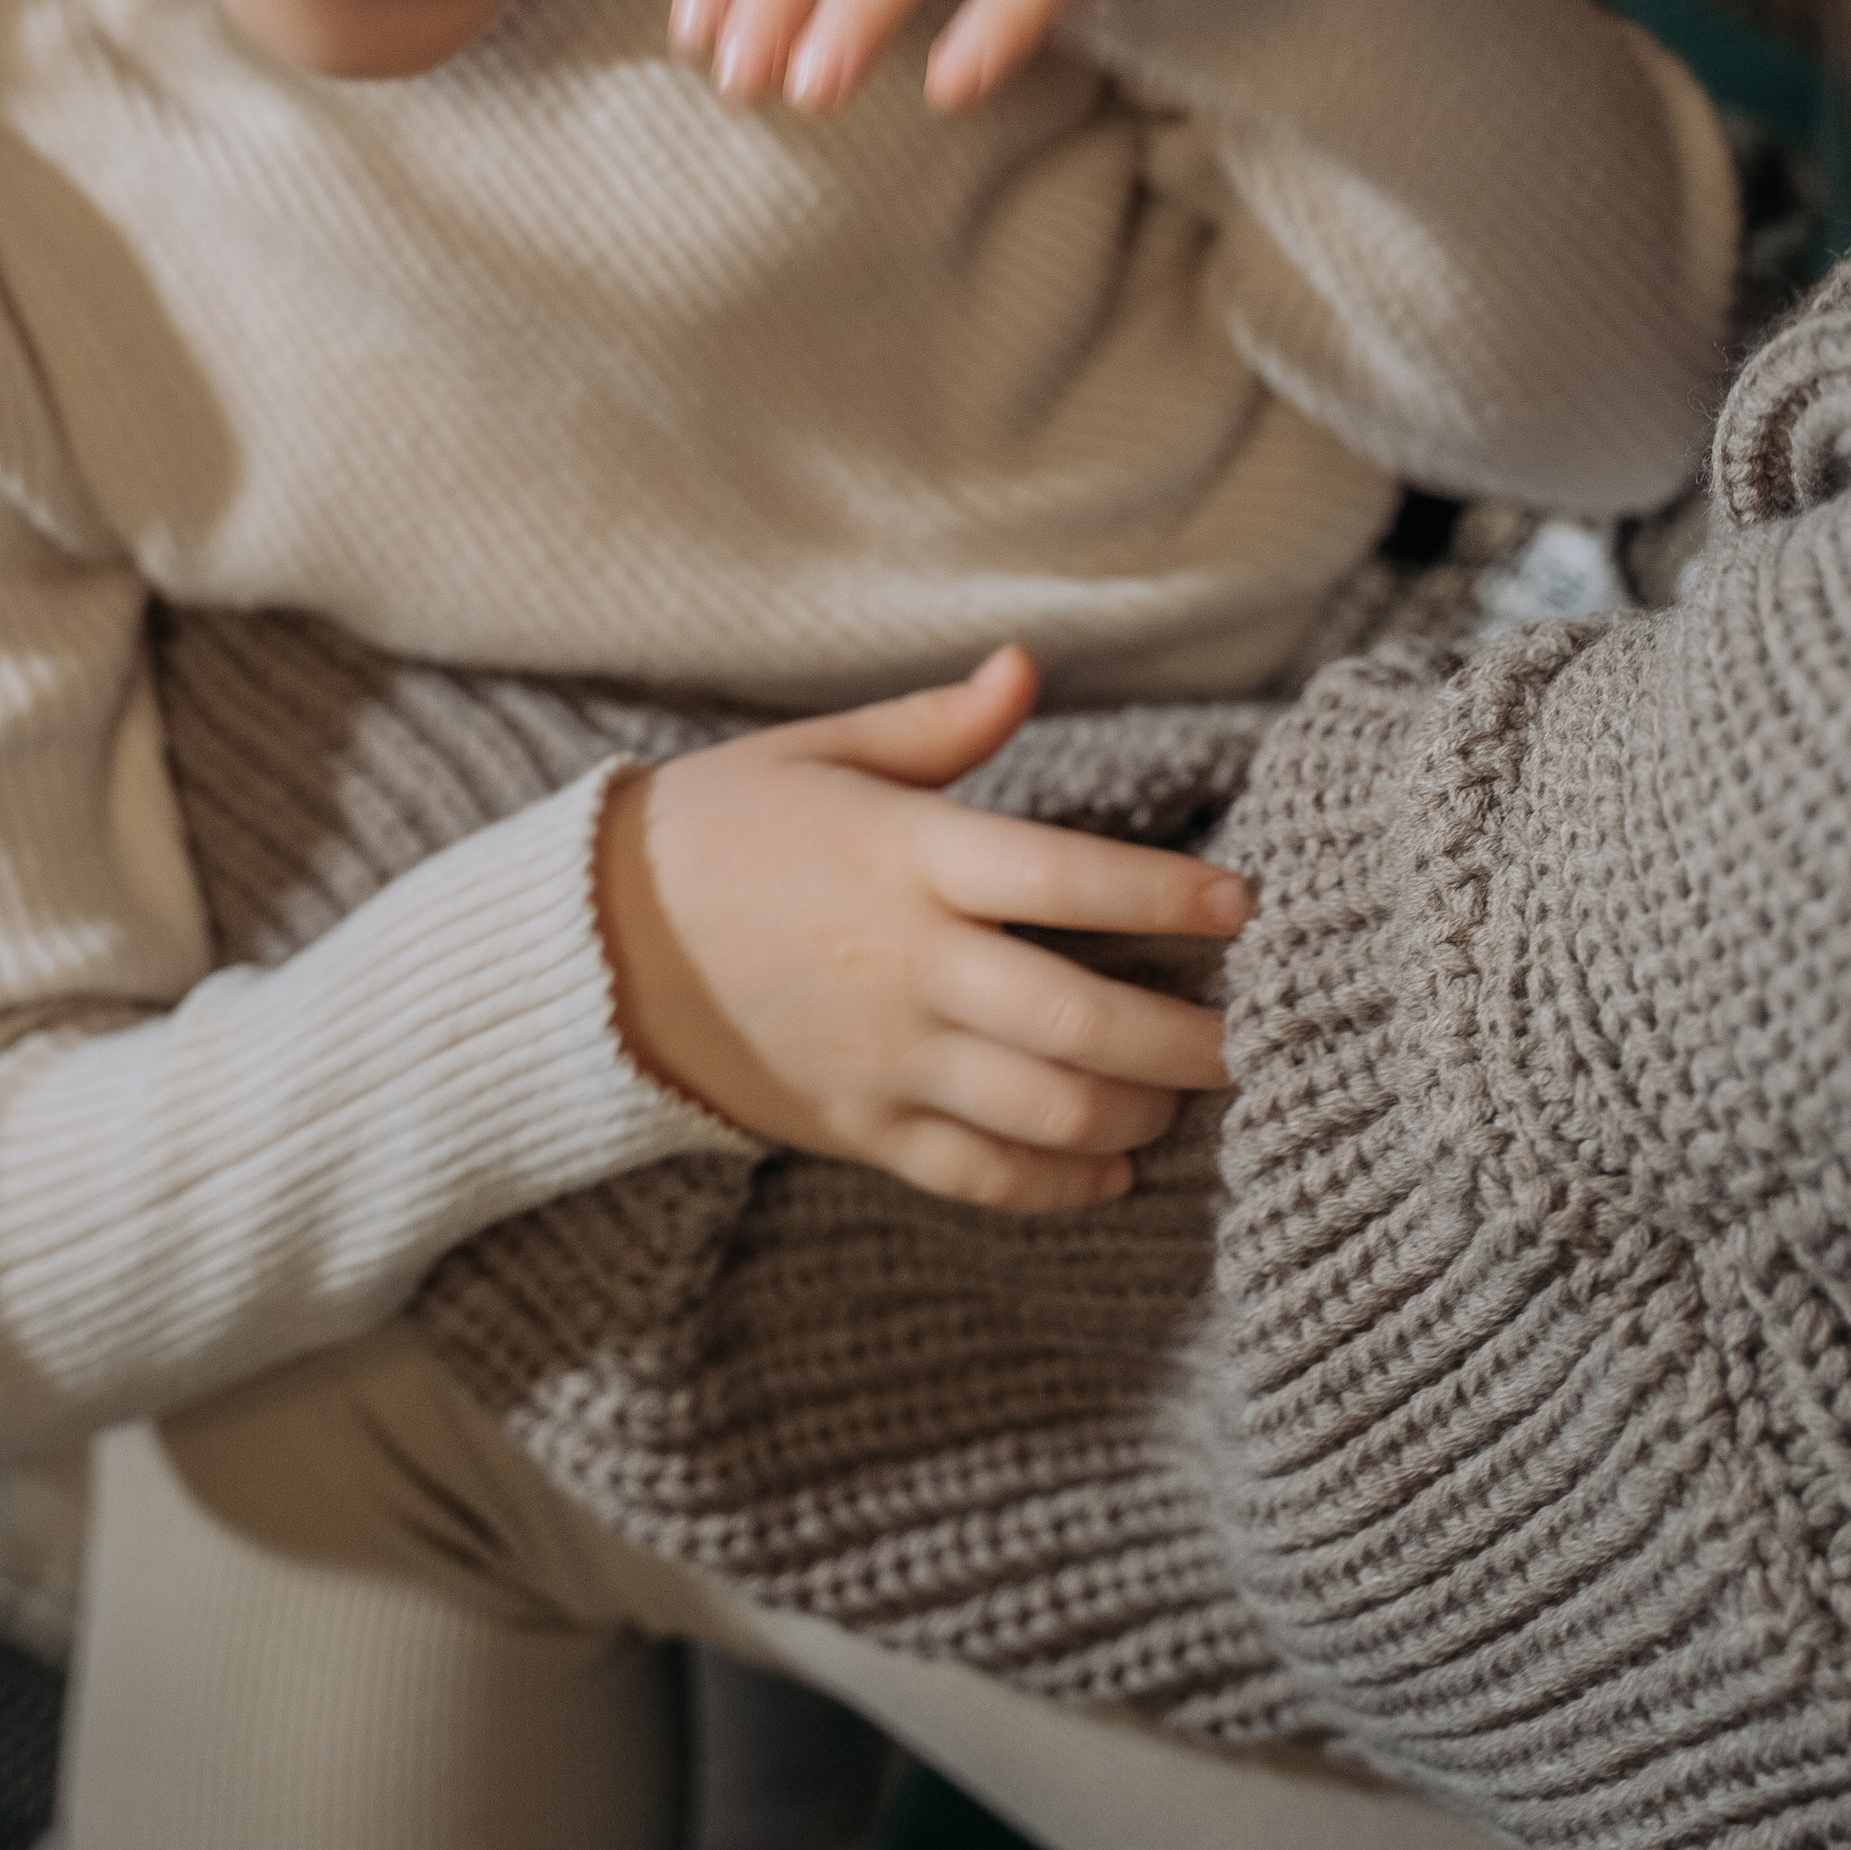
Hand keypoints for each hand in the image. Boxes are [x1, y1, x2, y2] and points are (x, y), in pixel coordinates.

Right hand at [595, 648, 1250, 1216]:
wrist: (595, 948)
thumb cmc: (722, 828)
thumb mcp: (820, 753)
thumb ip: (938, 725)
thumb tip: (1027, 664)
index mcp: (905, 859)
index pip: (1066, 878)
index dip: (1168, 895)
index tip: (1246, 905)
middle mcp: (906, 968)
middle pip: (1081, 1021)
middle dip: (1189, 1039)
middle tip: (1255, 1035)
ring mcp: (883, 1060)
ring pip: (1048, 1111)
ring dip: (1138, 1113)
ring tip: (1184, 1094)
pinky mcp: (858, 1130)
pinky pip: (980, 1176)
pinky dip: (1058, 1185)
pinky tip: (1108, 1171)